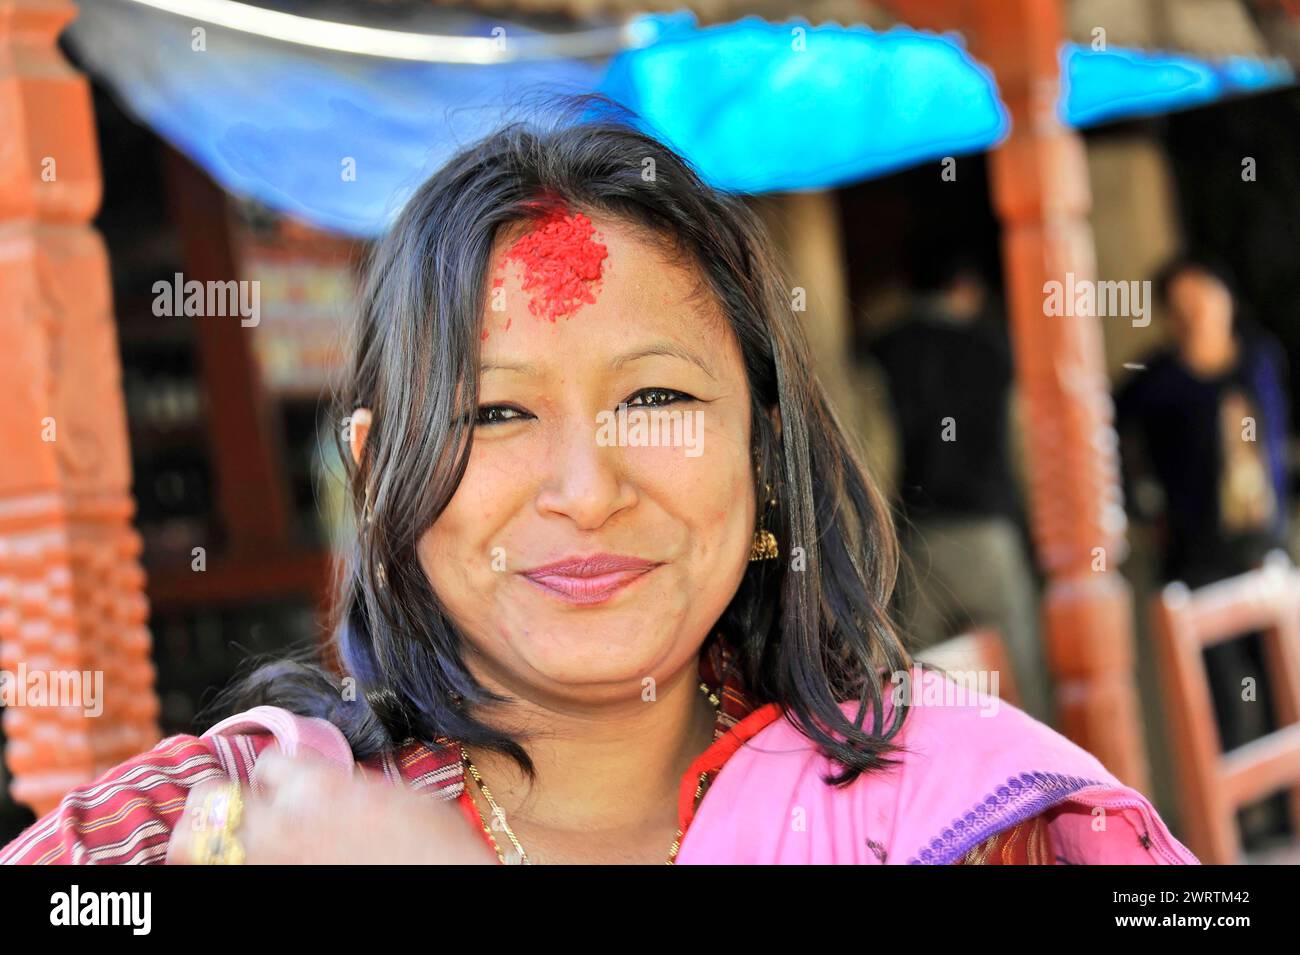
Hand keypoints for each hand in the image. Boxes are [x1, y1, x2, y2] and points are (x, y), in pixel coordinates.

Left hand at [166, 746, 497, 864]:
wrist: (442, 882)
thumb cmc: (435, 847)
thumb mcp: (394, 796)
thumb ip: (346, 786)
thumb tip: (328, 789)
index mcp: (318, 787)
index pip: (267, 763)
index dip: (277, 771)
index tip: (285, 781)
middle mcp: (282, 824)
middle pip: (216, 797)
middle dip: (222, 797)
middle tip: (226, 800)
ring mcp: (272, 863)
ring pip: (206, 843)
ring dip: (217, 835)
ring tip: (225, 836)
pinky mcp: (271, 886)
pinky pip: (238, 870)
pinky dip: (243, 862)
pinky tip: (254, 860)